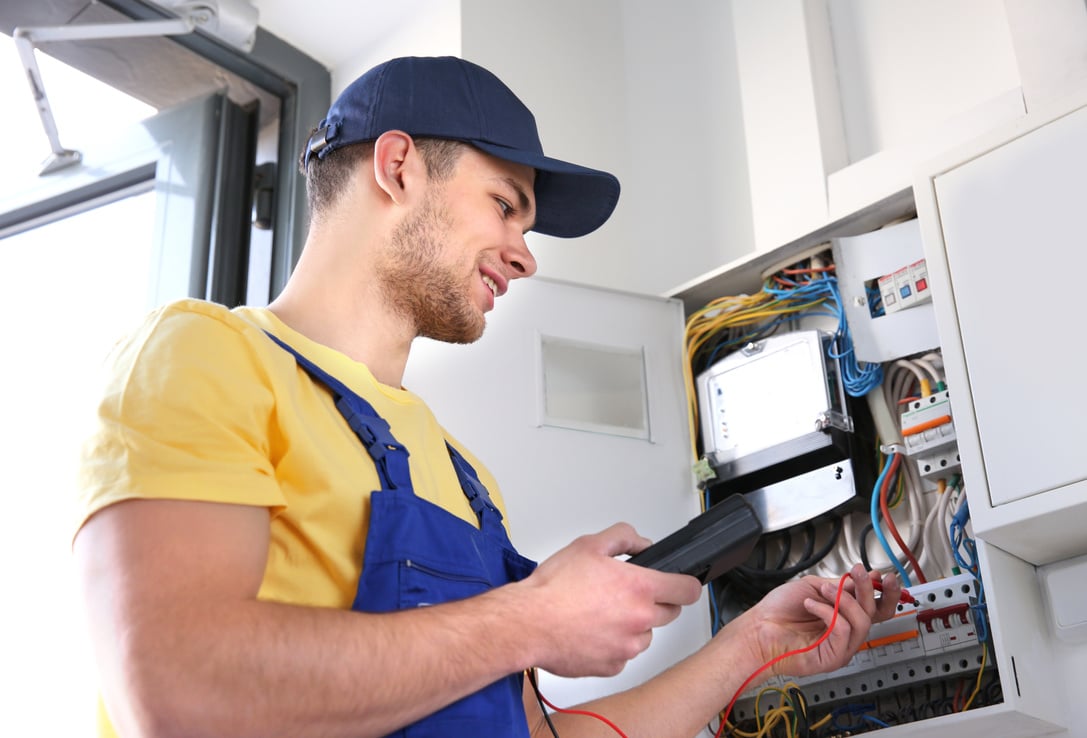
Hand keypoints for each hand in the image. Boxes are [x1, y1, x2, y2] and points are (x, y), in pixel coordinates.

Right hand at [518, 523, 701, 677]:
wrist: (527, 624)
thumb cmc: (553, 588)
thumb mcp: (588, 545)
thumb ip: (623, 537)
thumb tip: (642, 544)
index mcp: (640, 588)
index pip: (688, 590)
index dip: (686, 584)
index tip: (680, 584)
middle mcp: (640, 620)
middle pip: (669, 613)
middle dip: (655, 602)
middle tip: (626, 594)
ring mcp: (628, 647)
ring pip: (645, 636)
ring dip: (633, 626)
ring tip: (602, 613)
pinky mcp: (612, 666)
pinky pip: (623, 655)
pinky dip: (613, 645)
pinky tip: (592, 631)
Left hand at [728, 563, 900, 677]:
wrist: (758, 629)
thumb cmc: (778, 611)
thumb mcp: (813, 587)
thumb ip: (839, 585)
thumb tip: (862, 578)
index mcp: (844, 616)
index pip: (875, 607)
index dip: (884, 592)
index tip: (884, 576)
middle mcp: (846, 632)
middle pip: (875, 614)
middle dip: (870, 590)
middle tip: (861, 572)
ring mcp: (841, 646)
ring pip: (862, 621)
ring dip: (843, 599)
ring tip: (823, 589)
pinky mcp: (833, 656)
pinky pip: (843, 630)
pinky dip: (828, 612)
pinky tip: (811, 605)